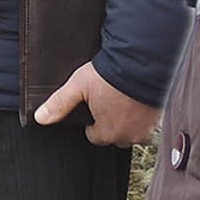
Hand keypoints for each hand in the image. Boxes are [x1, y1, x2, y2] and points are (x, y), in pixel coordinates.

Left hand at [33, 61, 159, 145]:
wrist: (144, 62)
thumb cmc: (111, 74)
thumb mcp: (79, 87)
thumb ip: (59, 104)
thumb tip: (40, 118)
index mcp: (109, 132)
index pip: (96, 137)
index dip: (92, 123)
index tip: (92, 108)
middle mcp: (130, 135)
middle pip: (115, 136)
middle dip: (110, 123)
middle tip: (107, 102)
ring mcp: (147, 128)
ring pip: (132, 131)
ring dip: (127, 120)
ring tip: (121, 99)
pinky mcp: (159, 117)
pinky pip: (147, 123)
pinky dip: (140, 114)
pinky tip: (134, 98)